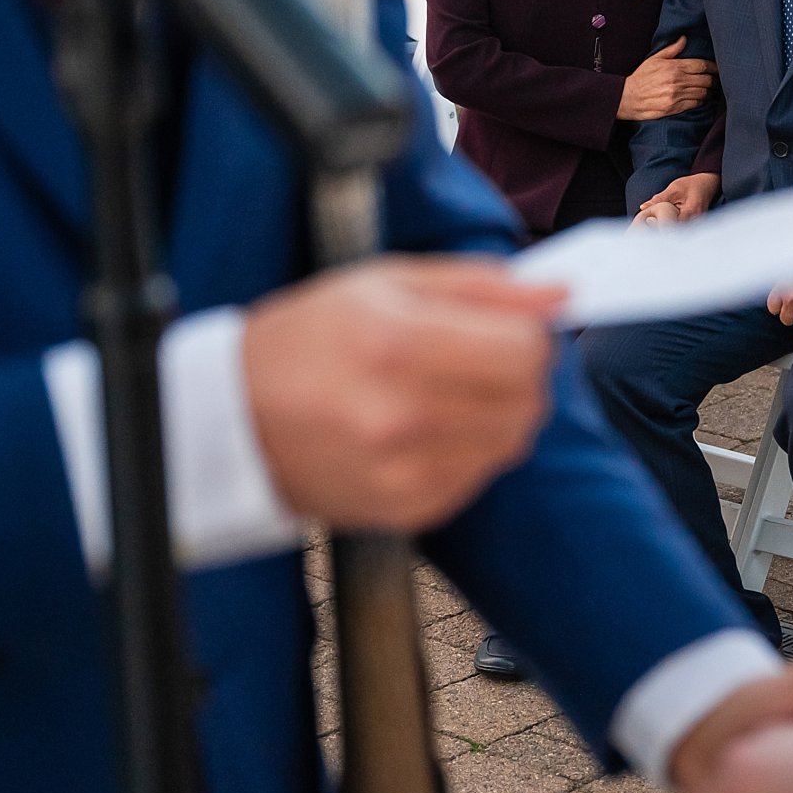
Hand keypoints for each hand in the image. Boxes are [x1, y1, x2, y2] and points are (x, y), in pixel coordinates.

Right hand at [243, 256, 565, 531]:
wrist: (232, 419)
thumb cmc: (311, 338)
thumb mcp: (388, 283)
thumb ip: (483, 285)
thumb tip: (560, 295)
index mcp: (398, 342)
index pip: (525, 349)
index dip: (530, 334)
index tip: (509, 327)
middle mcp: (402, 414)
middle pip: (528, 400)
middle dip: (520, 374)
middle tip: (481, 359)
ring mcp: (404, 471)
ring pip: (512, 442)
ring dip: (498, 414)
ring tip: (448, 393)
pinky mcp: (406, 510)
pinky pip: (479, 477)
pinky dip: (469, 451)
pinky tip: (426, 430)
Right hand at [618, 36, 714, 120]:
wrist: (628, 97)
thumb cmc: (641, 77)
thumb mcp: (654, 59)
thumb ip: (672, 49)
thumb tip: (684, 38)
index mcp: (674, 66)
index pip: (702, 65)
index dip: (713, 67)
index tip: (717, 68)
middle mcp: (678, 81)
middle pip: (706, 80)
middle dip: (713, 80)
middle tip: (716, 80)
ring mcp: (677, 95)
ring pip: (702, 92)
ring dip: (709, 91)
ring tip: (710, 89)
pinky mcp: (675, 107)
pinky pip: (695, 103)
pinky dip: (700, 100)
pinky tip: (701, 98)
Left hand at [633, 172, 719, 227]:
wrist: (708, 184)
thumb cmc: (692, 184)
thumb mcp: (674, 188)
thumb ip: (660, 199)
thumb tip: (643, 207)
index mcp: (692, 211)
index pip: (674, 224)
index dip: (660, 225)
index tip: (649, 222)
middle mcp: (696, 221)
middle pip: (676, 233)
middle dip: (662, 231)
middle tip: (649, 227)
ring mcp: (697, 225)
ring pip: (679, 234)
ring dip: (667, 231)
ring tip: (656, 228)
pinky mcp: (694, 226)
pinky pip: (682, 231)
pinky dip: (672, 229)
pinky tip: (663, 227)